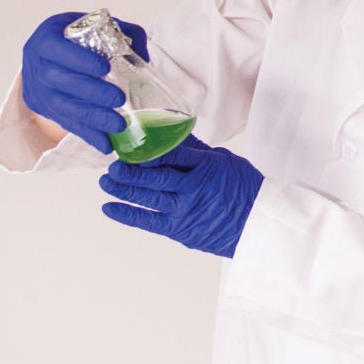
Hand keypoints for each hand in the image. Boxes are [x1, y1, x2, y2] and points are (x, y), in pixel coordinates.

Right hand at [20, 12, 149, 153]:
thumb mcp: (96, 25)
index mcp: (46, 39)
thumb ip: (122, 34)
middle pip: (59, 81)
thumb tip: (144, 57)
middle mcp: (36, 65)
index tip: (104, 68)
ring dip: (92, 118)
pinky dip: (87, 134)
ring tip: (119, 125)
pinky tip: (106, 144)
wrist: (49, 53)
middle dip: (91, 92)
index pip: (55, 49)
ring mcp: (37, 89)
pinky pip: (65, 123)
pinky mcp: (43, 108)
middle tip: (119, 99)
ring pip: (62, 106)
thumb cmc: (77, 37)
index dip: (78, 59)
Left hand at [99, 136, 263, 257]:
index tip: (131, 144)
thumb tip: (174, 134)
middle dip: (130, 170)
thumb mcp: (224, 160)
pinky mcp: (179, 228)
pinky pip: (148, 221)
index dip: (149, 150)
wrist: (257, 223)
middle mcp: (193, 188)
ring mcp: (184, 209)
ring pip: (148, 197)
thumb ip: (197, 150)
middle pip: (155, 176)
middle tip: (113, 165)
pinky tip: (110, 207)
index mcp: (206, 166)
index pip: (172, 154)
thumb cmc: (244, 188)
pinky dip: (127, 214)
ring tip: (106, 181)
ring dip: (123, 189)